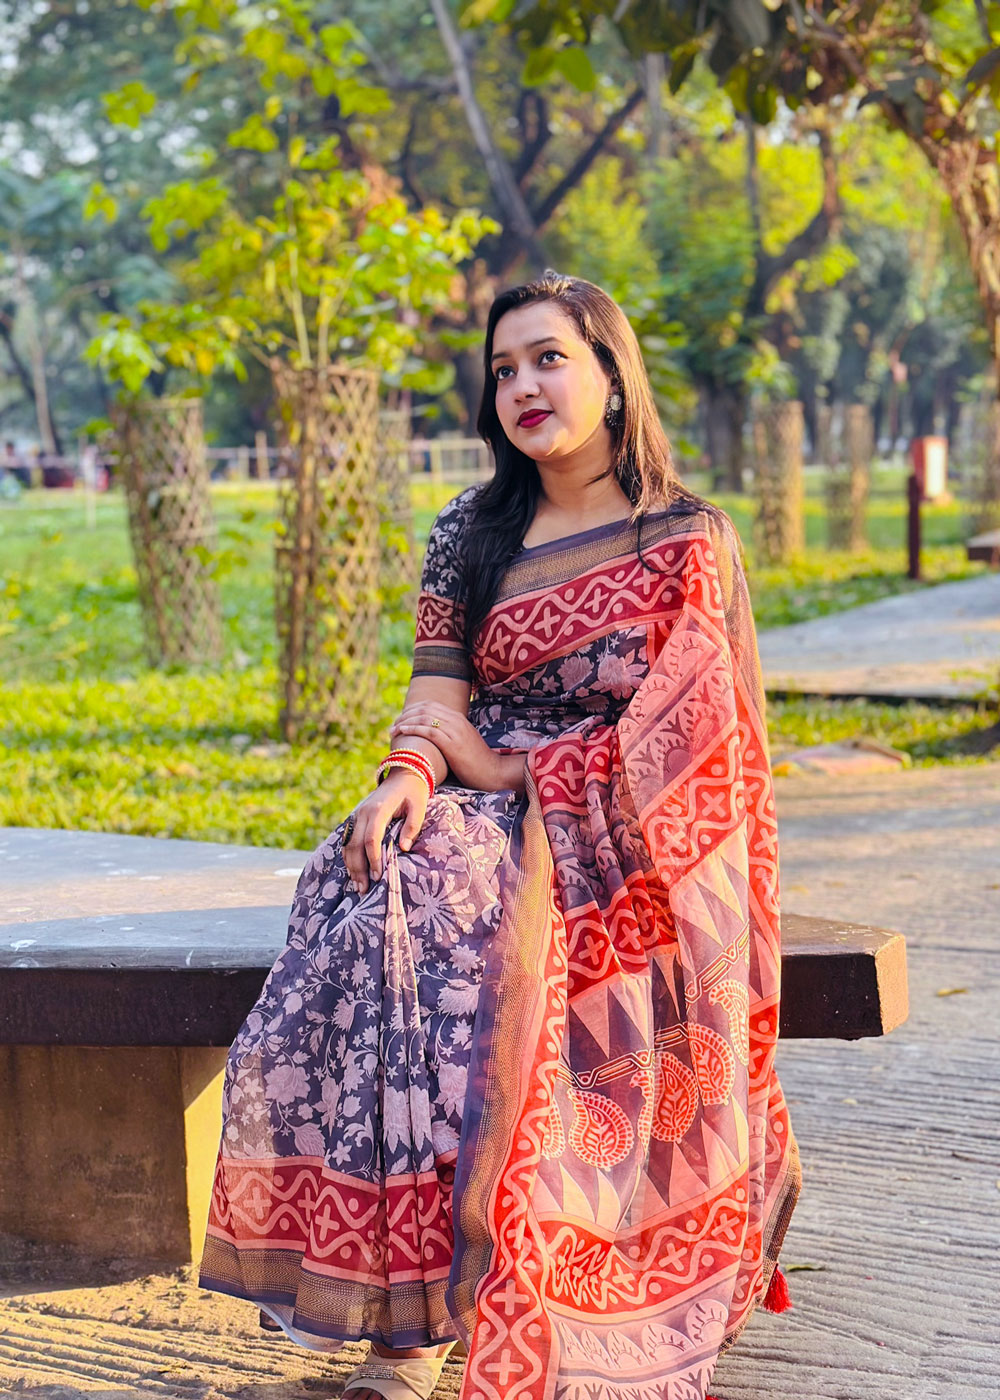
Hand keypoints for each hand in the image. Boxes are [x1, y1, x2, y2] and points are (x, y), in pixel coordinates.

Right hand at [342, 769, 426, 896]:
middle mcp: (362, 812)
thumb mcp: (419, 807)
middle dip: (358, 868)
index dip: (374, 858)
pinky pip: (347, 841)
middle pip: (355, 844)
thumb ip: (412, 826)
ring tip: (358, 886)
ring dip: (351, 866)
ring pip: (347, 844)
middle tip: (364, 889)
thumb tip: (404, 848)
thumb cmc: (413, 793)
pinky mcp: (354, 819)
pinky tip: (354, 872)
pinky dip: (348, 857)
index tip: (379, 876)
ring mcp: (356, 815)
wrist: (402, 775)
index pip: (371, 838)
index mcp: (378, 809)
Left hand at [390, 701, 501, 790]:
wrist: (493, 772)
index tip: (401, 719)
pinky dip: (413, 729)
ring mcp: (455, 731)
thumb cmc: (476, 762)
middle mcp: (456, 721)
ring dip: (405, 722)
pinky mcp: (453, 744)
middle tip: (393, 725)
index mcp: (458, 718)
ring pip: (424, 718)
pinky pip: (428, 731)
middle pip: (425, 709)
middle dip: (406, 715)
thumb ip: (449, 736)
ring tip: (393, 730)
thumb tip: (431, 738)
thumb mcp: (462, 743)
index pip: (430, 705)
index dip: (412, 709)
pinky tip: (403, 732)